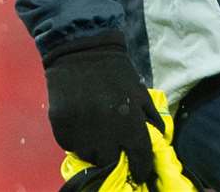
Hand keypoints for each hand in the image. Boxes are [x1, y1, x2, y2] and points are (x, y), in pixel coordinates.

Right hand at [43, 31, 160, 185]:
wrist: (82, 50)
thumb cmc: (116, 71)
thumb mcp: (141, 92)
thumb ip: (151, 119)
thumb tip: (158, 140)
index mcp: (129, 124)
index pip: (139, 159)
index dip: (141, 167)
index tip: (139, 170)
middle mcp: (105, 133)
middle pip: (110, 161)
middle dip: (114, 156)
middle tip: (114, 146)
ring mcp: (80, 131)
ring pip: (89, 155)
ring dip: (94, 149)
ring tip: (96, 135)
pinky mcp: (61, 127)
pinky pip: (69, 146)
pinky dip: (76, 141)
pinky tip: (81, 126)